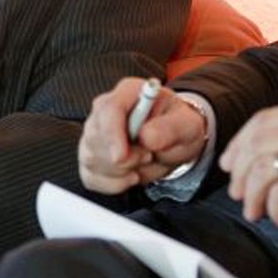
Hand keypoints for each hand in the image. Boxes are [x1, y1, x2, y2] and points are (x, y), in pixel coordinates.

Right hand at [79, 77, 207, 193]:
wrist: (174, 144)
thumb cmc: (179, 128)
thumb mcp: (187, 125)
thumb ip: (171, 128)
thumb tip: (146, 136)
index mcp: (129, 93)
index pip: (108, 109)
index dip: (112, 134)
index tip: (121, 158)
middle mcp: (105, 109)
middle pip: (95, 137)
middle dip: (123, 159)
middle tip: (148, 156)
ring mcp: (94, 133)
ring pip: (90, 159)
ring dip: (120, 172)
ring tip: (143, 162)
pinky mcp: (91, 155)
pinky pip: (91, 176)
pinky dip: (113, 184)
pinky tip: (131, 175)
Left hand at [219, 97, 277, 233]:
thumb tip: (262, 157)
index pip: (262, 121)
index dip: (239, 145)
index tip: (231, 165)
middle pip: (256, 146)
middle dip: (240, 175)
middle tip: (241, 196)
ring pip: (263, 172)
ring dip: (253, 197)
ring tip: (259, 213)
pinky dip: (275, 211)